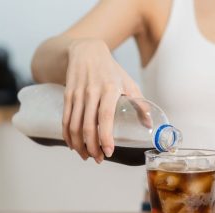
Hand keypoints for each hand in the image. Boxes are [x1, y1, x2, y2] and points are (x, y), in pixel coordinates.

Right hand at [62, 39, 142, 162]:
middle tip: (99, 159)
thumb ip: (140, 104)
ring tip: (87, 156)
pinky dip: (67, 135)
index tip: (109, 152)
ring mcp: (77, 94)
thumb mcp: (130, 83)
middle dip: (92, 147)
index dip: (105, 137)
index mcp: (110, 90)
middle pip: (87, 126)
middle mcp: (92, 92)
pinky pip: (65, 119)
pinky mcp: (68, 95)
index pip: (105, 117)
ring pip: (74, 125)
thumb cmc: (112, 70)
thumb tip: (149, 125)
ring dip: (79, 145)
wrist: (86, 51)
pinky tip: (73, 145)